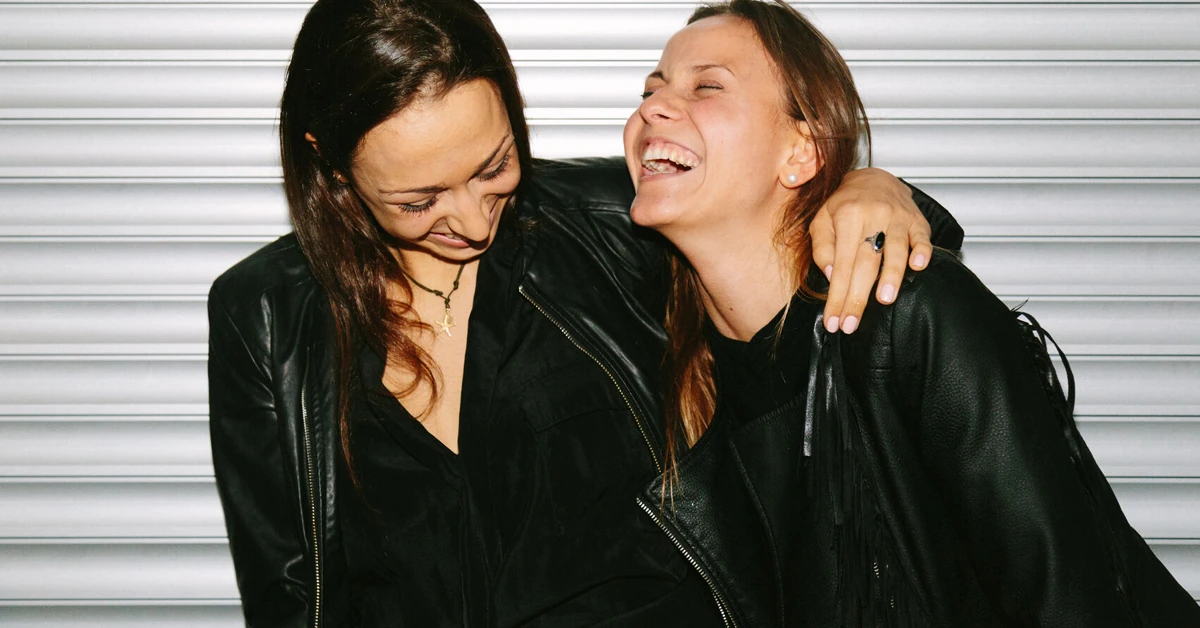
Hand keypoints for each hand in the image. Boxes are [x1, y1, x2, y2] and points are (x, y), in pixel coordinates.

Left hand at [810, 167, 932, 333]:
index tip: (833, 321)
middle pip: (866, 263)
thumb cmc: (845, 205)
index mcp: (847, 217)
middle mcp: (874, 216)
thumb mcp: (822, 220)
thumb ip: (822, 247)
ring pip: (895, 250)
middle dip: (858, 297)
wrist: (874, 178)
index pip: (840, 264)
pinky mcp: (918, 221)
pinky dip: (922, 252)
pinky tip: (918, 267)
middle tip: (851, 324)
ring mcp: (898, 218)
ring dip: (891, 275)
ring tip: (885, 299)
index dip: (837, 295)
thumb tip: (830, 275)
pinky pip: (923, 237)